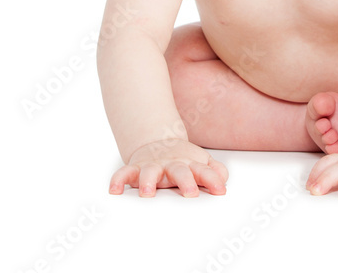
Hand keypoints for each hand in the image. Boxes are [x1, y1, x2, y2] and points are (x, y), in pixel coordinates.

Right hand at [109, 138, 227, 197]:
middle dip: (185, 182)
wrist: (159, 143)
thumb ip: (215, 172)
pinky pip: (124, 173)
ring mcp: (153, 165)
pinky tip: (114, 190)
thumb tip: (223, 184)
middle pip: (179, 171)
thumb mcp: (201, 163)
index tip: (220, 191)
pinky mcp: (135, 168)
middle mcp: (172, 164)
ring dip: (148, 181)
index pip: (204, 171)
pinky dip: (118, 180)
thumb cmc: (183, 161)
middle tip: (190, 194)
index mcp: (190, 164)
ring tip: (147, 193)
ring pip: (149, 172)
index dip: (213, 180)